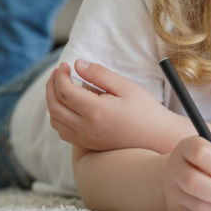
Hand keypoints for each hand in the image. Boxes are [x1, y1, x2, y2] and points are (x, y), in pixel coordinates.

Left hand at [45, 59, 169, 152]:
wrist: (158, 138)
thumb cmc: (145, 110)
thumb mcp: (125, 86)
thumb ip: (99, 74)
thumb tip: (78, 64)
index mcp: (94, 111)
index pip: (65, 90)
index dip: (61, 75)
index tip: (66, 65)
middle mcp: (86, 128)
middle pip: (54, 106)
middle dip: (51, 86)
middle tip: (57, 73)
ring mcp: (86, 139)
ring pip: (55, 121)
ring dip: (53, 102)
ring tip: (60, 87)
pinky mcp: (89, 145)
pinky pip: (63, 132)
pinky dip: (59, 117)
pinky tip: (69, 106)